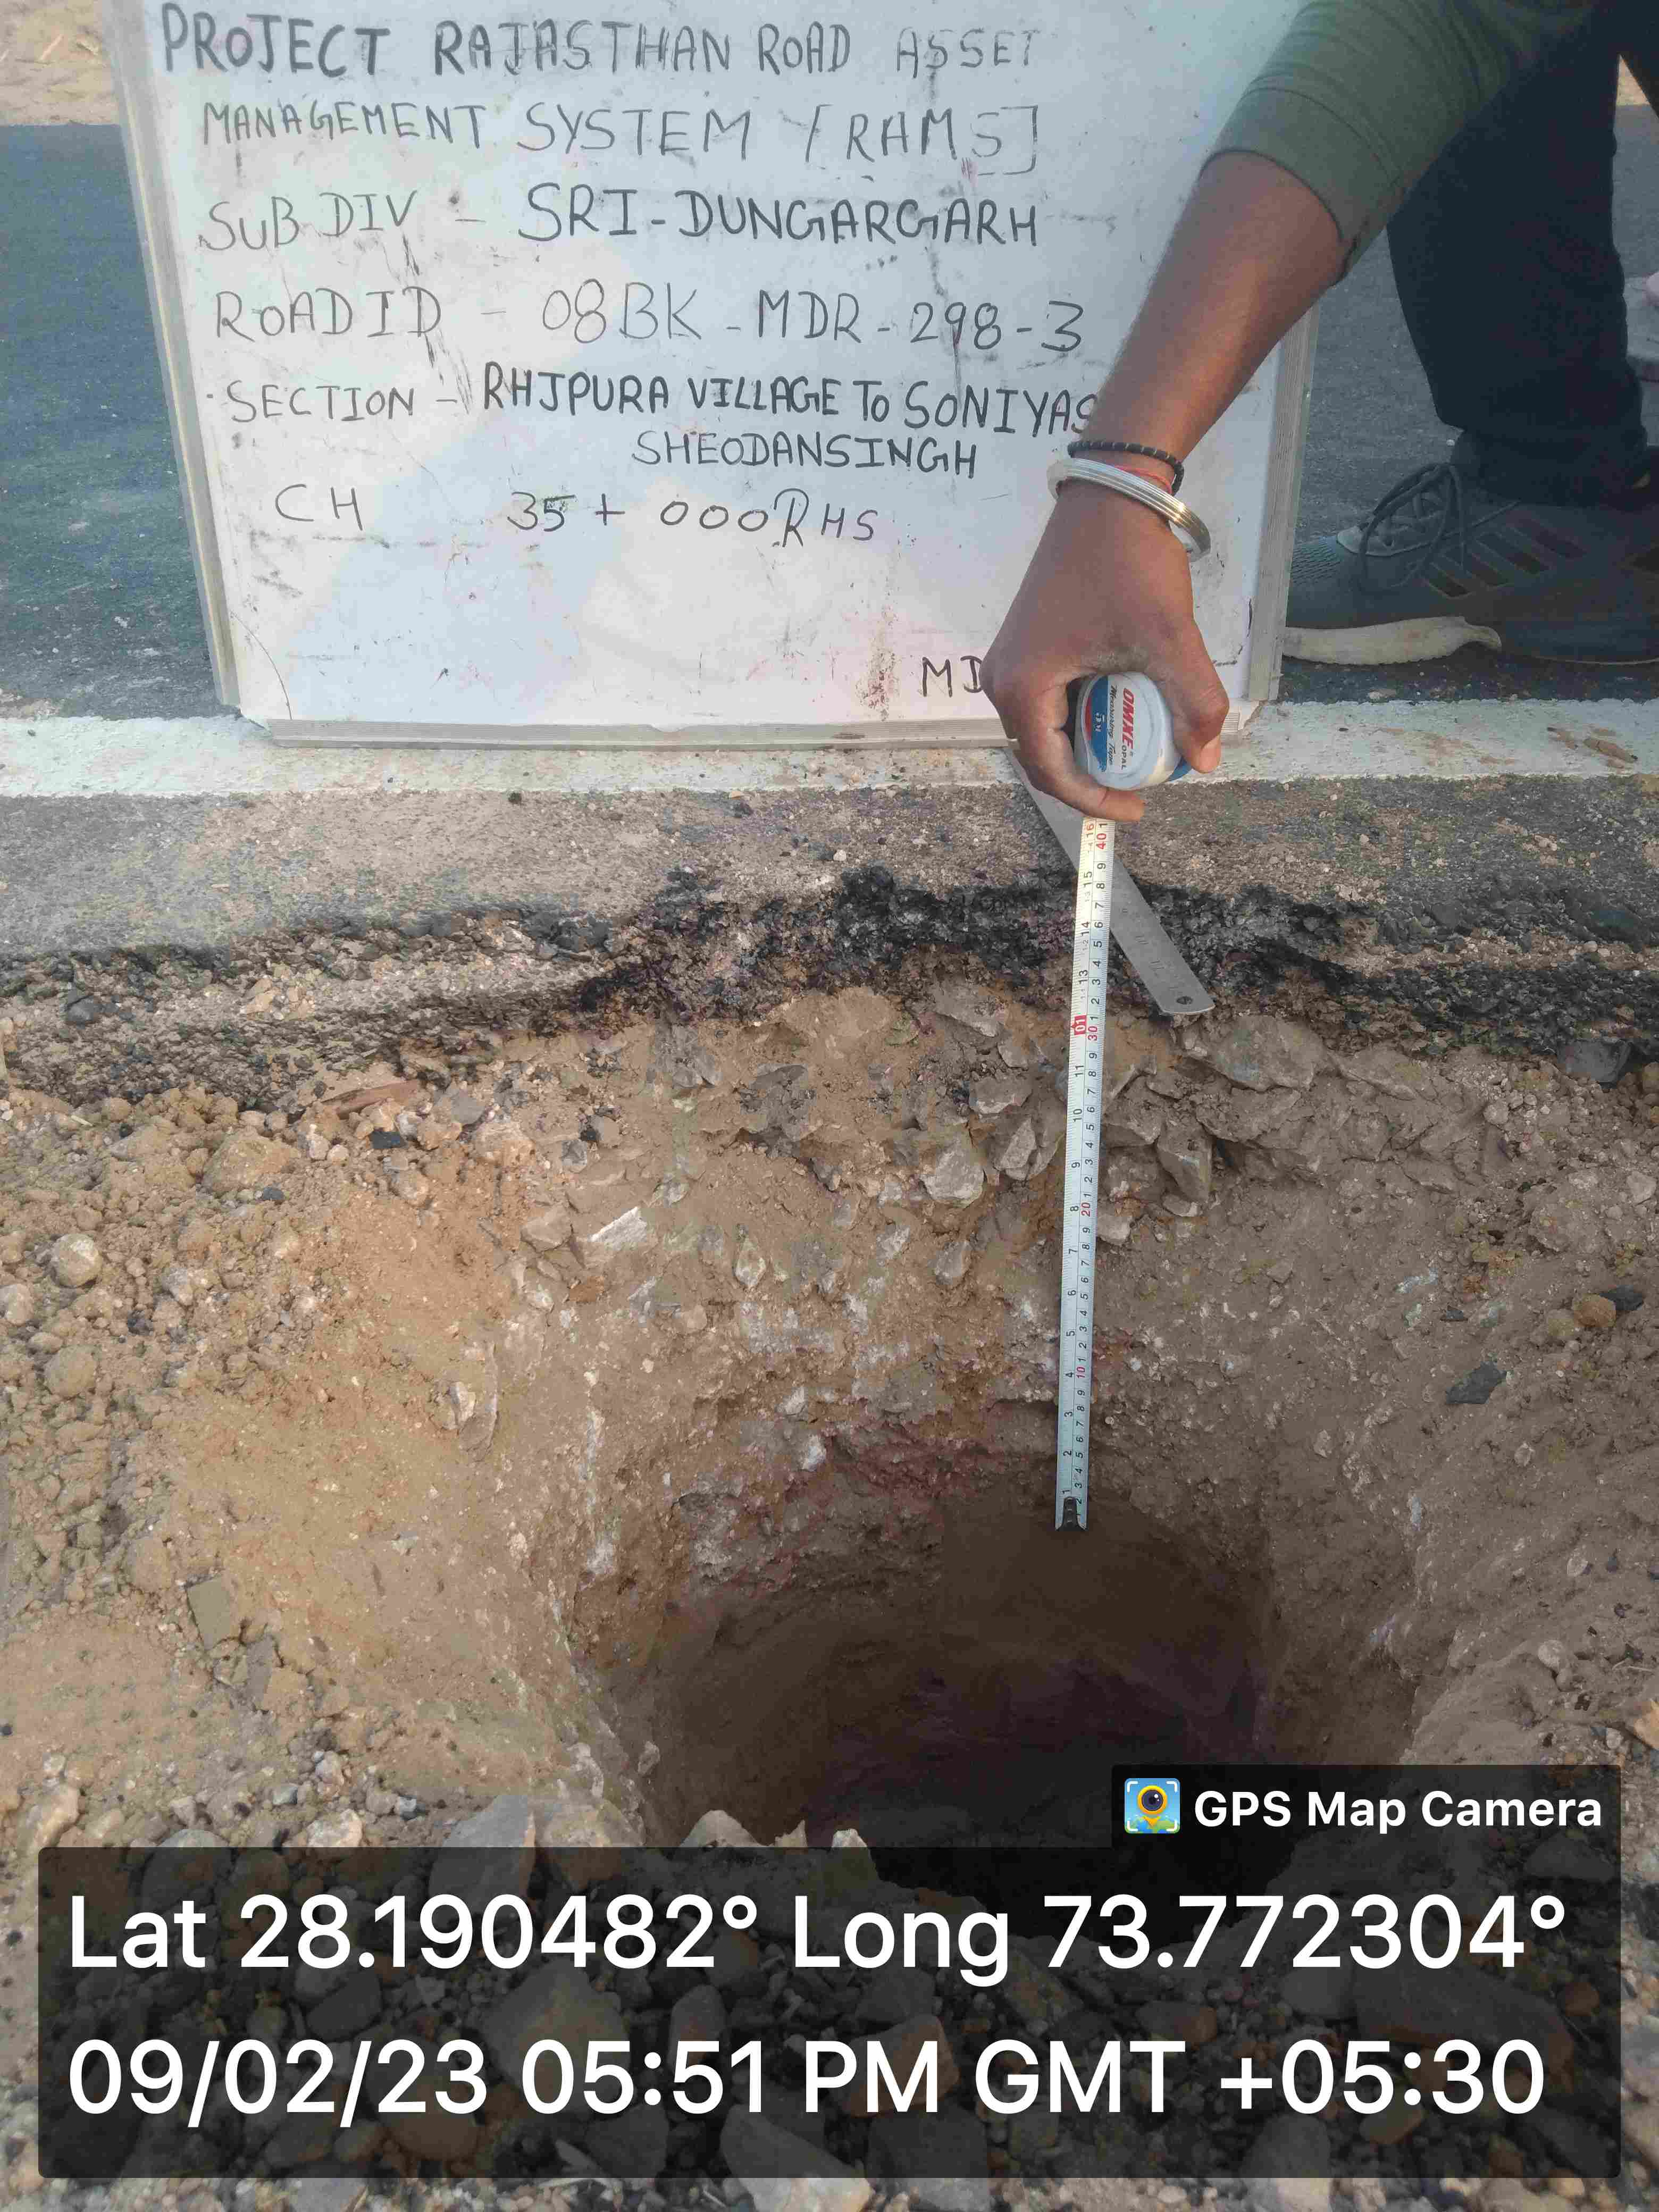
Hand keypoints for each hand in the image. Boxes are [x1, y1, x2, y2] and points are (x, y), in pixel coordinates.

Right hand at [979, 481, 1227, 821]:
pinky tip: (1124, 712)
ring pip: (1047, 731)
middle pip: (1044, 757)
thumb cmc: (1129, 562)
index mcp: (1022, 687)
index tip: (1139, 807)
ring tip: (1137, 752)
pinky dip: (1084, 717)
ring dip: (1089, 749)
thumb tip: (1206, 762)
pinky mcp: (1026, 646)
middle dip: (1092, 779)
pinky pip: (1049, 702)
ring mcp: (1010, 662)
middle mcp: (1002, 680)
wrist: (1109, 495)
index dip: (1095, 801)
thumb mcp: (1168, 636)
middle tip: (1141, 785)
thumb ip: (1191, 701)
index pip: (1051, 772)